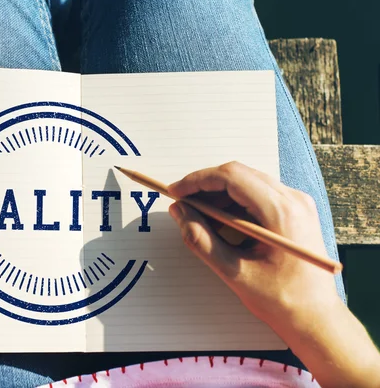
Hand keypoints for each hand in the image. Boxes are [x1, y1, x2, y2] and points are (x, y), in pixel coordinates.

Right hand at [167, 161, 342, 335]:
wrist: (317, 319)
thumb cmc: (281, 300)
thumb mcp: (233, 271)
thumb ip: (201, 238)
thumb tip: (179, 211)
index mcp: (281, 212)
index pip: (231, 177)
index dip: (198, 180)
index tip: (176, 191)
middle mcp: (293, 199)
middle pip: (239, 174)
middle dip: (206, 185)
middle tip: (183, 202)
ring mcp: (297, 202)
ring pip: (247, 181)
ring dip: (219, 194)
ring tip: (199, 215)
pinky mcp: (295, 209)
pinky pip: (259, 193)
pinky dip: (235, 202)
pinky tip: (220, 221)